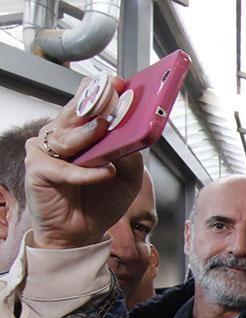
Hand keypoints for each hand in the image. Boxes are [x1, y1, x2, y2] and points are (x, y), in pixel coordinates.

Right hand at [24, 76, 142, 248]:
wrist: (82, 233)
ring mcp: (46, 152)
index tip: (119, 82)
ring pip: (67, 136)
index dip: (102, 92)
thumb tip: (132, 134)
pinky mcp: (38, 171)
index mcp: (80, 132)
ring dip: (86, 133)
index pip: (88, 104)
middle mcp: (61, 136)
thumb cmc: (101, 200)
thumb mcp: (128, 176)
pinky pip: (65, 168)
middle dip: (94, 102)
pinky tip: (106, 172)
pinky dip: (86, 172)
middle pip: (75, 112)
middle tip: (111, 92)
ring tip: (103, 128)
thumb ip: (130, 153)